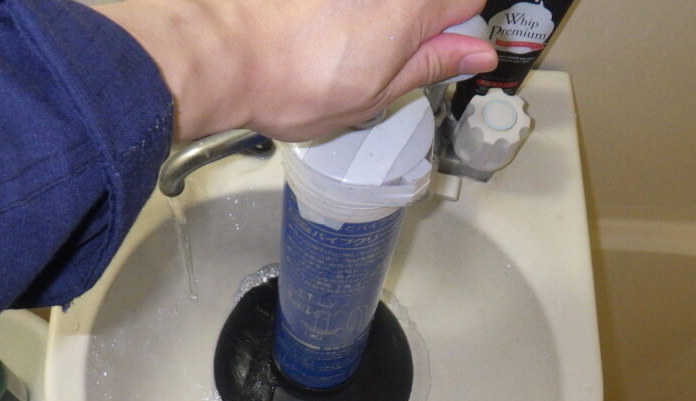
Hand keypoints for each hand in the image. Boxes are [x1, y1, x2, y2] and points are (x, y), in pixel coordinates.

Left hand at [95, 0, 495, 141]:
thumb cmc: (290, 85)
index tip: (433, 48)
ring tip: (331, 41)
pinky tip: (307, 26)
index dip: (454, 26)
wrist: (217, 52)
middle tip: (374, 50)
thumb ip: (429, 66)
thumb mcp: (372, 96)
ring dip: (366, 17)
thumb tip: (478, 53)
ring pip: (379, 3)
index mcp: (411, 10)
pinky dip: (331, 14)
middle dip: (413, 18)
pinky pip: (342, 4)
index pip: (467, 0)